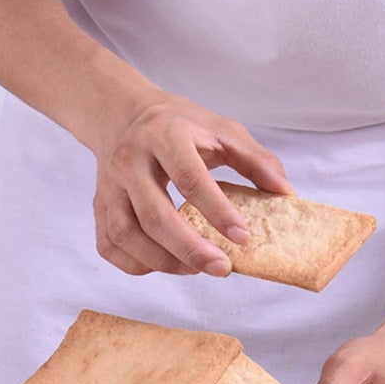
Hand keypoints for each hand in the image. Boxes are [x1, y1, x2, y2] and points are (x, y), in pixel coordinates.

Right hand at [91, 92, 292, 275]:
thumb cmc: (177, 125)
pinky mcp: (98, 206)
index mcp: (164, 136)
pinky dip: (135, 264)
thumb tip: (286, 194)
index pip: (191, 180)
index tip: (244, 237)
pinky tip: (163, 265)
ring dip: (164, 261)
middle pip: (156, 216)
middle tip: (222, 268)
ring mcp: (109, 187)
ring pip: (128, 236)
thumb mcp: (221, 130)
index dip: (218, 212)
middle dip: (191, 249)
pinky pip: (110, 246)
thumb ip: (257, 160)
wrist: (121, 114)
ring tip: (195, 269)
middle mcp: (130, 162)